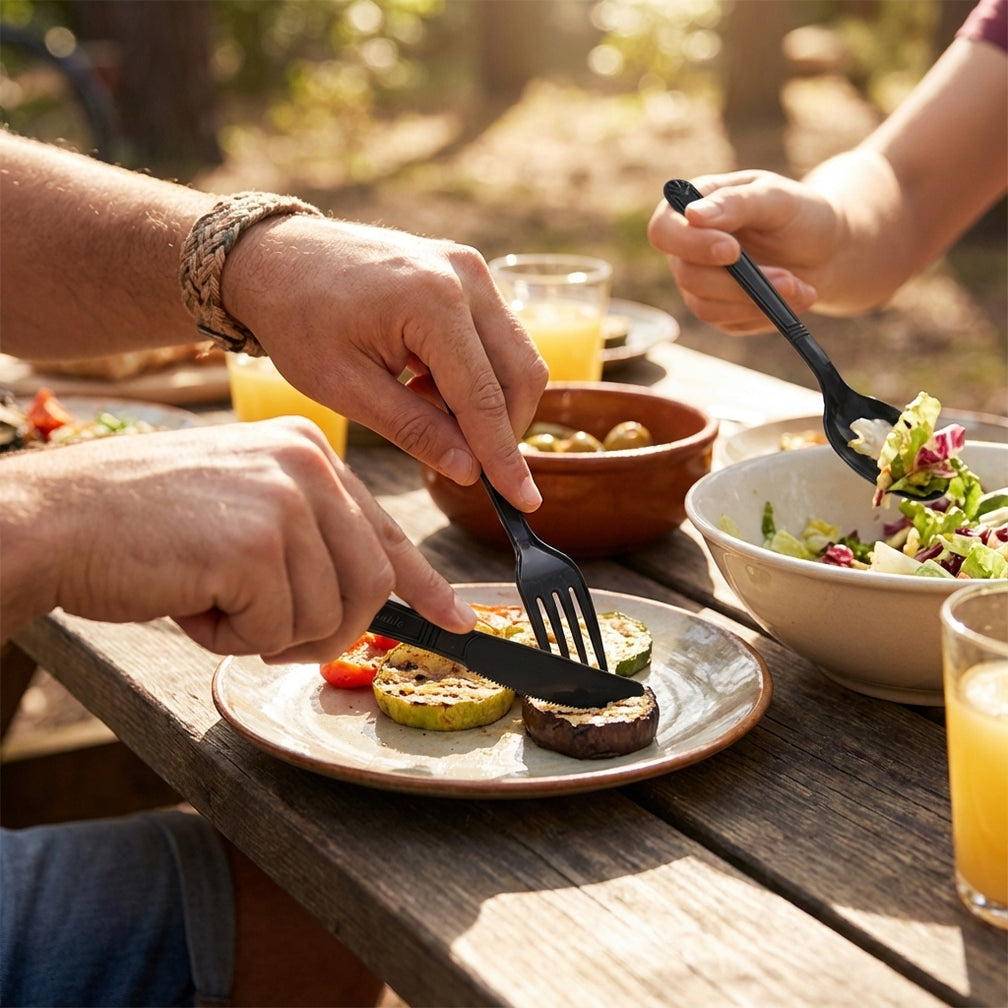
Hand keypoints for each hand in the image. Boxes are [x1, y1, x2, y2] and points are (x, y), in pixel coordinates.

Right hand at [7, 419, 475, 661]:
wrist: (57, 517)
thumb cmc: (144, 526)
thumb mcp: (243, 512)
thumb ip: (307, 544)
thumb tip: (369, 602)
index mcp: (309, 454)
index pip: (386, 530)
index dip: (423, 585)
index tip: (453, 618)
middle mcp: (309, 466)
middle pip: (370, 584)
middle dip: (326, 631)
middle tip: (268, 634)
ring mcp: (286, 501)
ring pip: (328, 614)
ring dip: (270, 634)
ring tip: (213, 602)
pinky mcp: (257, 544)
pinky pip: (277, 628)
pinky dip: (233, 638)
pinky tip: (191, 603)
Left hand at [223, 218, 548, 510]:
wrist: (275, 257)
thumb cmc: (298, 319)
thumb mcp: (345, 388)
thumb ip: (414, 430)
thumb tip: (470, 471)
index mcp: (433, 302)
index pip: (484, 398)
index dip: (504, 457)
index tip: (524, 501)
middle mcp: (465, 277)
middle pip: (521, 374)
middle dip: (503, 430)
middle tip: (466, 462)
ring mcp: (471, 269)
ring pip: (517, 356)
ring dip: (490, 402)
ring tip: (427, 411)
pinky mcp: (467, 272)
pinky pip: (498, 337)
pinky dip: (479, 376)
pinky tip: (428, 386)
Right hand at [647, 170, 834, 333]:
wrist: (825, 250)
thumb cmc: (798, 214)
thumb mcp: (776, 198)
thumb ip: (737, 203)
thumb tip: (692, 214)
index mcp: (692, 208)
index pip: (664, 231)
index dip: (690, 244)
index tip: (731, 251)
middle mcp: (687, 249)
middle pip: (688, 276)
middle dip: (739, 283)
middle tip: (787, 280)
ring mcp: (699, 283)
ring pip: (705, 306)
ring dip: (757, 301)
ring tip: (801, 288)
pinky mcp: (717, 310)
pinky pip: (728, 322)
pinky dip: (764, 314)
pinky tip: (794, 298)